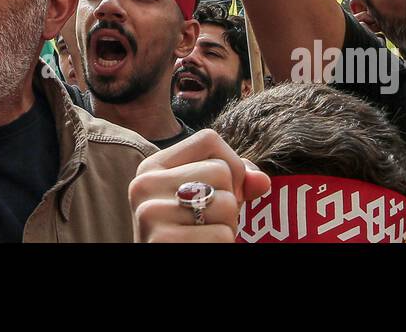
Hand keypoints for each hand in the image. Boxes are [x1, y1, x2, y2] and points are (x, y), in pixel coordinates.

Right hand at [128, 129, 270, 242]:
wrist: (164, 266)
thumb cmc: (188, 234)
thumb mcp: (204, 200)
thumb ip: (233, 182)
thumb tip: (261, 181)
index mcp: (151, 167)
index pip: (208, 139)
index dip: (231, 165)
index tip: (221, 192)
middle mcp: (144, 185)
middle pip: (220, 171)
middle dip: (229, 202)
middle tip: (207, 223)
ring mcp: (149, 213)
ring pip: (226, 204)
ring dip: (226, 227)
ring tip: (203, 236)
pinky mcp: (161, 240)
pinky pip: (221, 235)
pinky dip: (221, 246)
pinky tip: (199, 248)